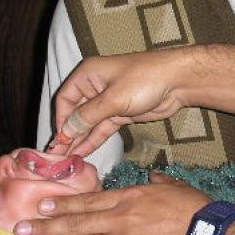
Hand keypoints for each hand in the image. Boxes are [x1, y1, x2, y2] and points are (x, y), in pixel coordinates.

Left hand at [14, 173, 210, 234]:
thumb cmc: (193, 209)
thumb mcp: (174, 187)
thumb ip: (160, 182)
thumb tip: (155, 177)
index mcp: (128, 196)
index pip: (87, 200)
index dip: (62, 203)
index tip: (42, 205)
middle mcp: (118, 217)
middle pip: (75, 222)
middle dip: (45, 226)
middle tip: (21, 229)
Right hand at [48, 49, 192, 156]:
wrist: (178, 82)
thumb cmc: (144, 80)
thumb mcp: (113, 98)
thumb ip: (88, 116)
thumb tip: (65, 131)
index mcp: (88, 75)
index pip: (65, 99)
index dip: (61, 120)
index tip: (59, 141)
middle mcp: (94, 87)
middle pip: (75, 113)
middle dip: (67, 133)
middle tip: (56, 157)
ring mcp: (108, 101)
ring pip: (88, 124)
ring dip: (78, 140)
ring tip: (66, 160)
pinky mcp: (120, 113)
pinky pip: (102, 128)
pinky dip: (93, 140)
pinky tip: (82, 153)